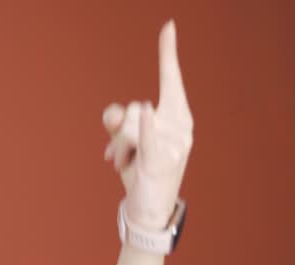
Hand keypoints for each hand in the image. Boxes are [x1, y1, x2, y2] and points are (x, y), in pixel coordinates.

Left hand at [101, 20, 193, 229]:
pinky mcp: (162, 161)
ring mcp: (175, 144)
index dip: (168, 53)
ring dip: (117, 149)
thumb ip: (117, 122)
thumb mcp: (126, 143)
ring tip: (123, 166)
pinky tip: (146, 113)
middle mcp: (181, 126)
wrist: (148, 209)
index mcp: (177, 116)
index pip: (170, 80)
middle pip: (133, 109)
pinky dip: (145, 129)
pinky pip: (149, 139)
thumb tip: (112, 112)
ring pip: (127, 127)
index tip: (168, 26)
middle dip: (118, 133)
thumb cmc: (140, 171)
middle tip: (114, 157)